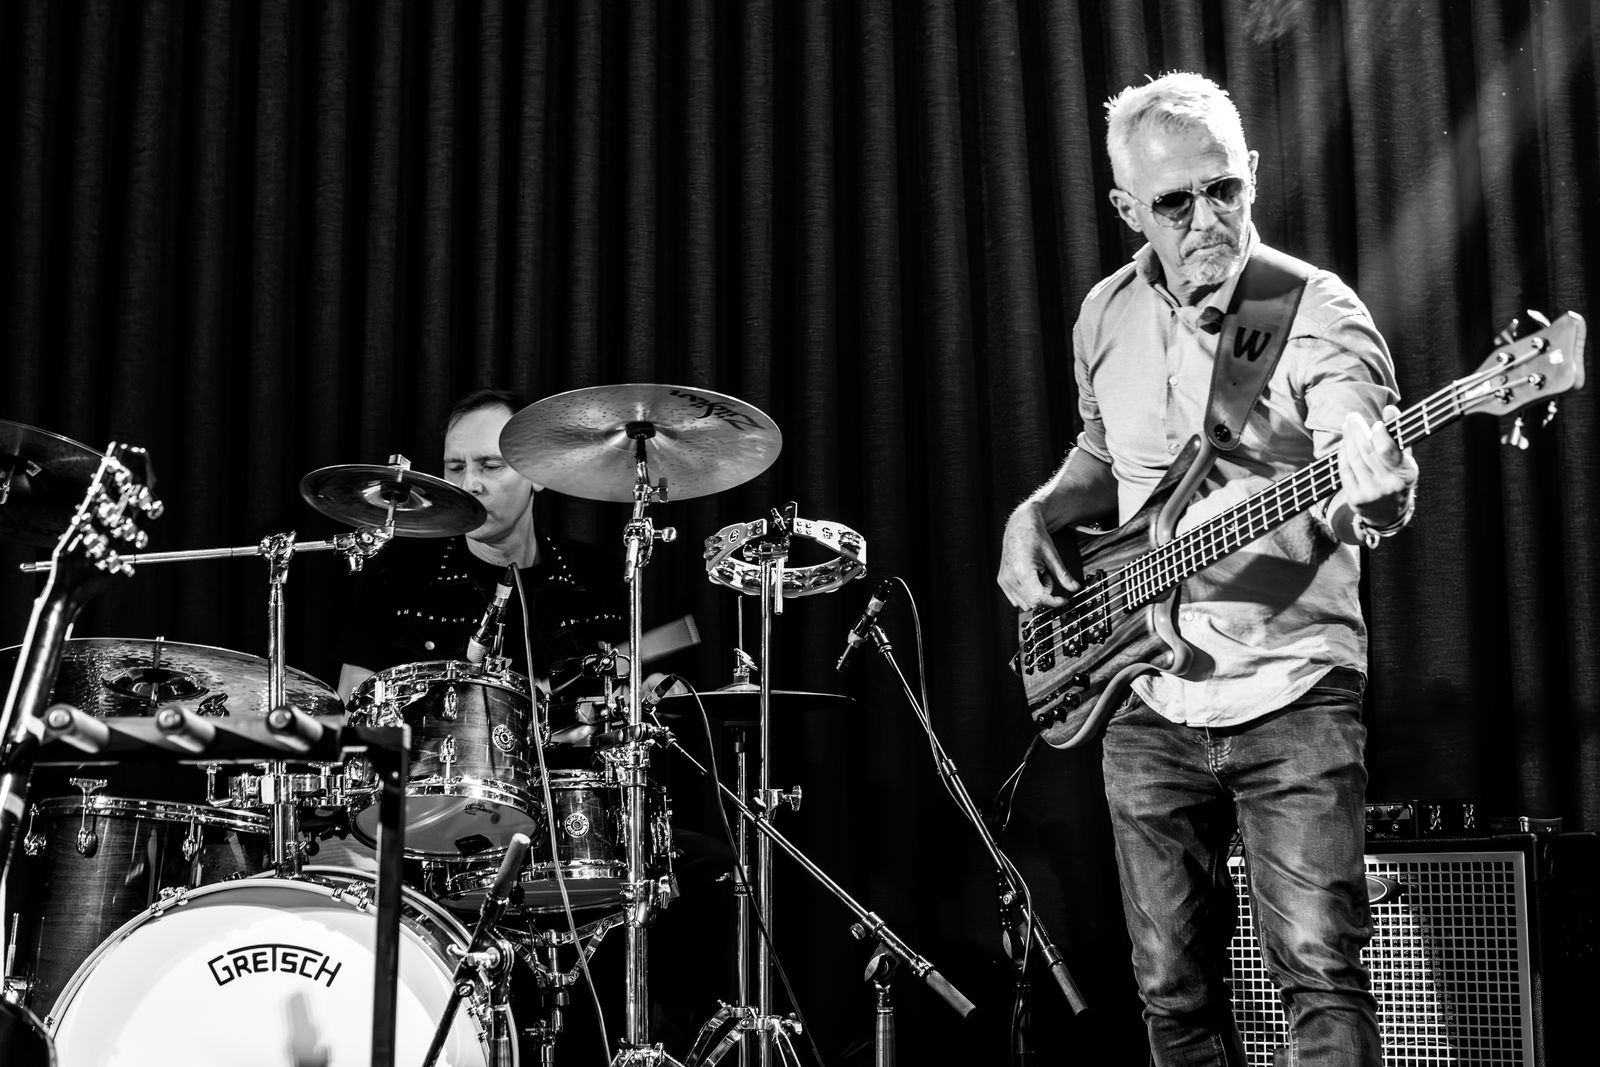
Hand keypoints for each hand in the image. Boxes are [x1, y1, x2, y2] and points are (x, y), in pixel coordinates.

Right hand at [996, 502, 1077, 610]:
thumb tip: (1074, 588)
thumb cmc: (1033, 536)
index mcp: (1022, 571)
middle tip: (1046, 574)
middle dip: (1044, 593)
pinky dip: (1027, 593)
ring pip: (1025, 602)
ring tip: (1037, 574)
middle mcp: (1010, 578)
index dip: (1053, 602)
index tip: (1063, 600)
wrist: (1020, 526)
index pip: (1038, 598)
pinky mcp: (1002, 581)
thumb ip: (1063, 575)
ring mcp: (1004, 581)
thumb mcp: (1052, 555)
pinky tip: (1029, 578)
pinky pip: (1017, 598)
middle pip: (1033, 602)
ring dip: (1035, 594)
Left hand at [1338, 404, 1417, 527]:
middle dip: (1357, 431)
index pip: (1388, 451)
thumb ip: (1398, 434)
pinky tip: (1344, 443)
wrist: (1388, 514)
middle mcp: (1388, 485)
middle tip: (1352, 417)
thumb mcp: (1405, 460)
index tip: (1376, 423)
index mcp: (1405, 474)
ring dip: (1348, 439)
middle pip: (1366, 451)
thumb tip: (1390, 408)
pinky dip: (1342, 454)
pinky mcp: (1355, 499)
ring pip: (1354, 459)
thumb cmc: (1398, 479)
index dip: (1379, 434)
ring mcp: (1370, 493)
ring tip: (1348, 426)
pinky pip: (1344, 470)